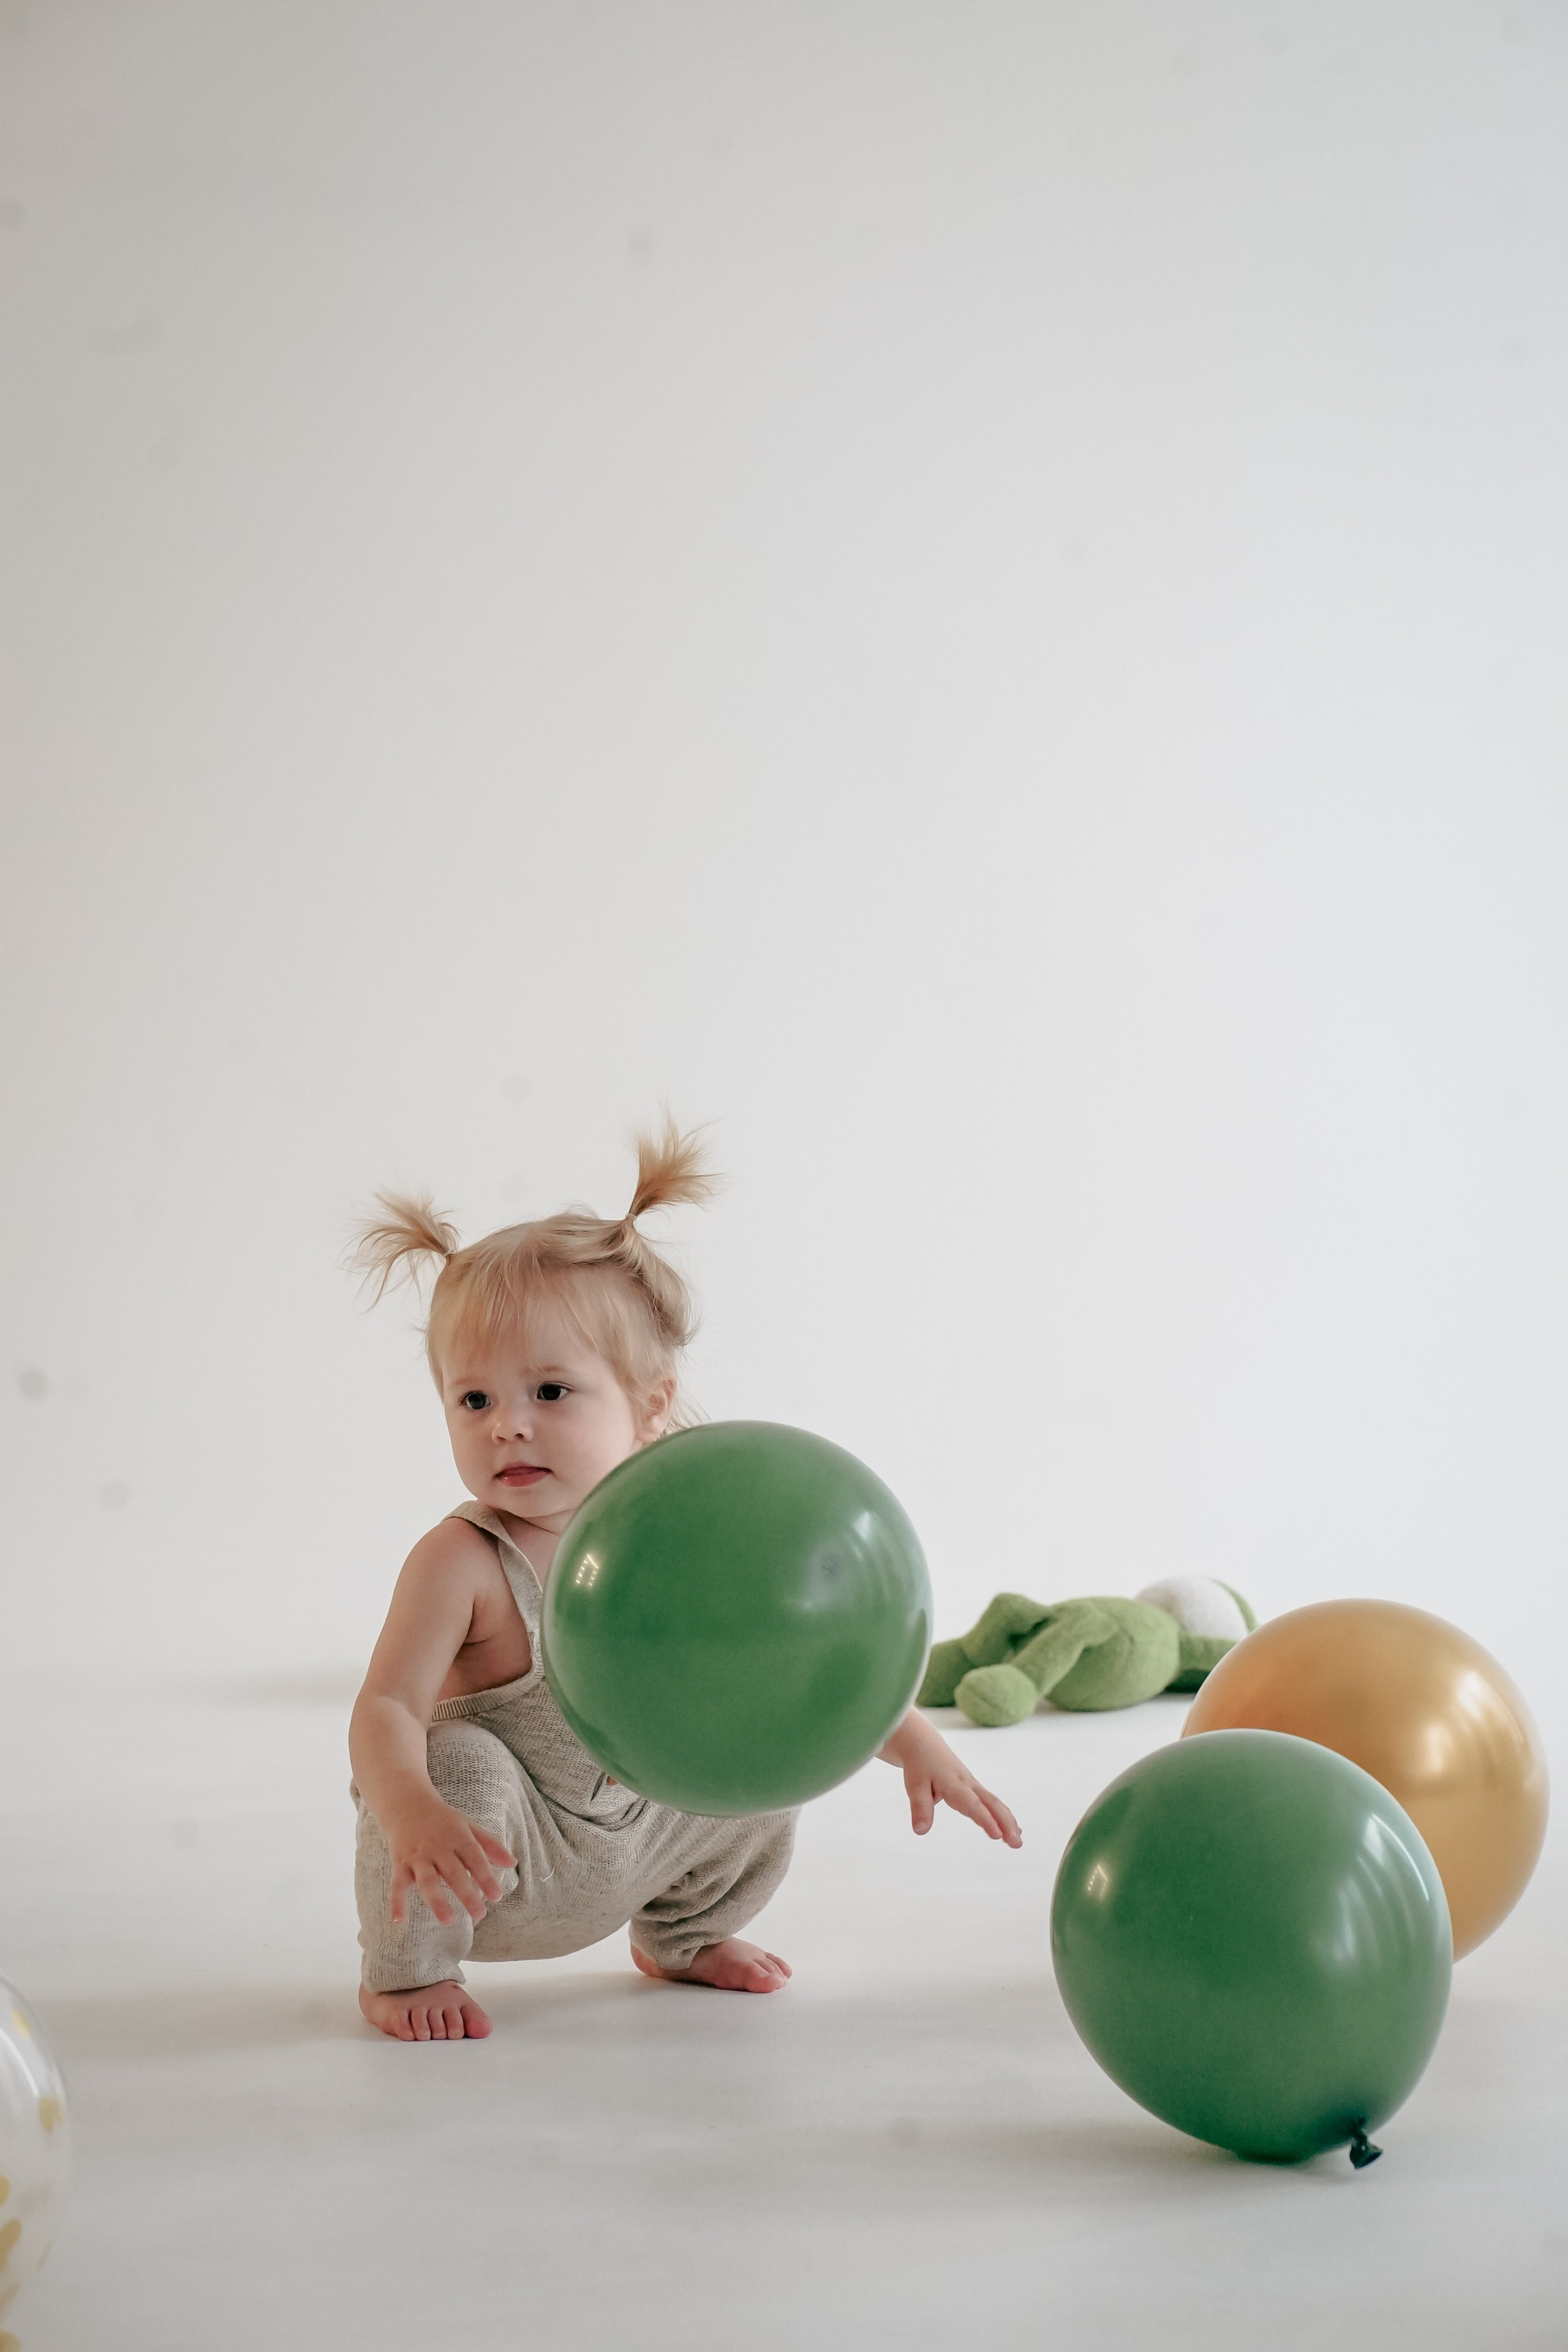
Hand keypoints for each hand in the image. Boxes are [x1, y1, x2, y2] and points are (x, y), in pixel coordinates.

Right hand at [387, 1799, 515, 1925]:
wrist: (407, 1805)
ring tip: (447, 1920)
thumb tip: (512, 1862)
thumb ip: (490, 1845)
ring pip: (427, 1881)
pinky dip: (396, 1902)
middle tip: (479, 1913)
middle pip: (453, 1873)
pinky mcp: (400, 1864)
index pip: (475, 1858)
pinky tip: (399, 1920)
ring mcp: (418, 1857)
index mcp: (458, 1837)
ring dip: (437, 1901)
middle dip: (466, 1894)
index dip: (486, 1877)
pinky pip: (397, 1885)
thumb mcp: (469, 1827)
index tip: (497, 1896)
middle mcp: (438, 1848)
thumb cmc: (444, 1821)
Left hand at [880, 1711, 1022, 1845]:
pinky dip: (1003, 1815)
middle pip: (991, 1803)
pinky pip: (991, 1802)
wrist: (924, 1745)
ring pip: (994, 1803)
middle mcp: (968, 1785)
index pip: (972, 1805)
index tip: (997, 1835)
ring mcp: (973, 1785)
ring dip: (1008, 1821)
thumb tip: (921, 1831)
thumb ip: (920, 1808)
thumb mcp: (914, 1786)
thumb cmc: (920, 1766)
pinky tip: (1011, 1829)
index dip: (985, 1820)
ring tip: (1017, 1842)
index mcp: (954, 1784)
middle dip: (1006, 1823)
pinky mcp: (973, 1788)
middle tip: (1016, 1843)